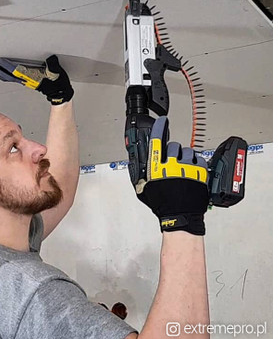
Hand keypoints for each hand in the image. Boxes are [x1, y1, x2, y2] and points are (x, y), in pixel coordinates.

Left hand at [0, 55, 73, 104]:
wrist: (59, 93)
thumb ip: (54, 66)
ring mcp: (25, 81)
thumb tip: (51, 60)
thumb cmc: (58, 84)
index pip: (17, 71)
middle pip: (9, 75)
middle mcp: (26, 79)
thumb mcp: (58, 73)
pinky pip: (11, 79)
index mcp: (32, 76)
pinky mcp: (25, 82)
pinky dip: (3, 76)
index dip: (7, 66)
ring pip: (8, 77)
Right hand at [136, 116, 208, 235]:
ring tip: (184, 168)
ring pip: (188, 151)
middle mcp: (171, 165)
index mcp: (156, 167)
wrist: (180, 217)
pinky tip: (193, 171)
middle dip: (173, 151)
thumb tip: (139, 168)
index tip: (162, 121)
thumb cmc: (163, 206)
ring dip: (186, 157)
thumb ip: (143, 175)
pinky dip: (197, 163)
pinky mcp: (200, 173)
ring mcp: (187, 168)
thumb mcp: (146, 189)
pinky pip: (200, 159)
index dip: (159, 128)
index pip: (157, 140)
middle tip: (174, 160)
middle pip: (173, 146)